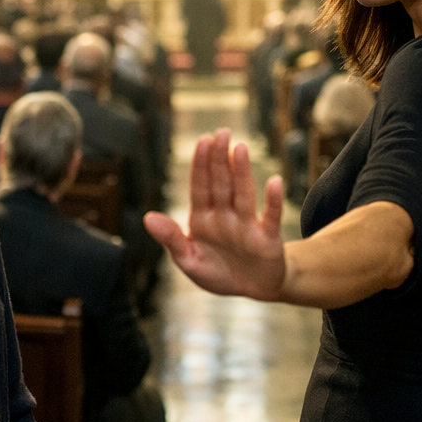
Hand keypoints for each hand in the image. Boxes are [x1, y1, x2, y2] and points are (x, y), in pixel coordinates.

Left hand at [144, 129, 285, 300]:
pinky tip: (274, 181)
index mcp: (203, 219)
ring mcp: (247, 225)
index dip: (200, 165)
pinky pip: (271, 217)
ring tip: (239, 148)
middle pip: (221, 184)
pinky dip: (273, 201)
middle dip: (220, 159)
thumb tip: (147, 217)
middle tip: (222, 133)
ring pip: (243, 194)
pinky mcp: (267, 238)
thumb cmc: (219, 272)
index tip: (202, 141)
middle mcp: (226, 216)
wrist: (253, 288)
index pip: (200, 187)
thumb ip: (171, 239)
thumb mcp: (188, 260)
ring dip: (241, 172)